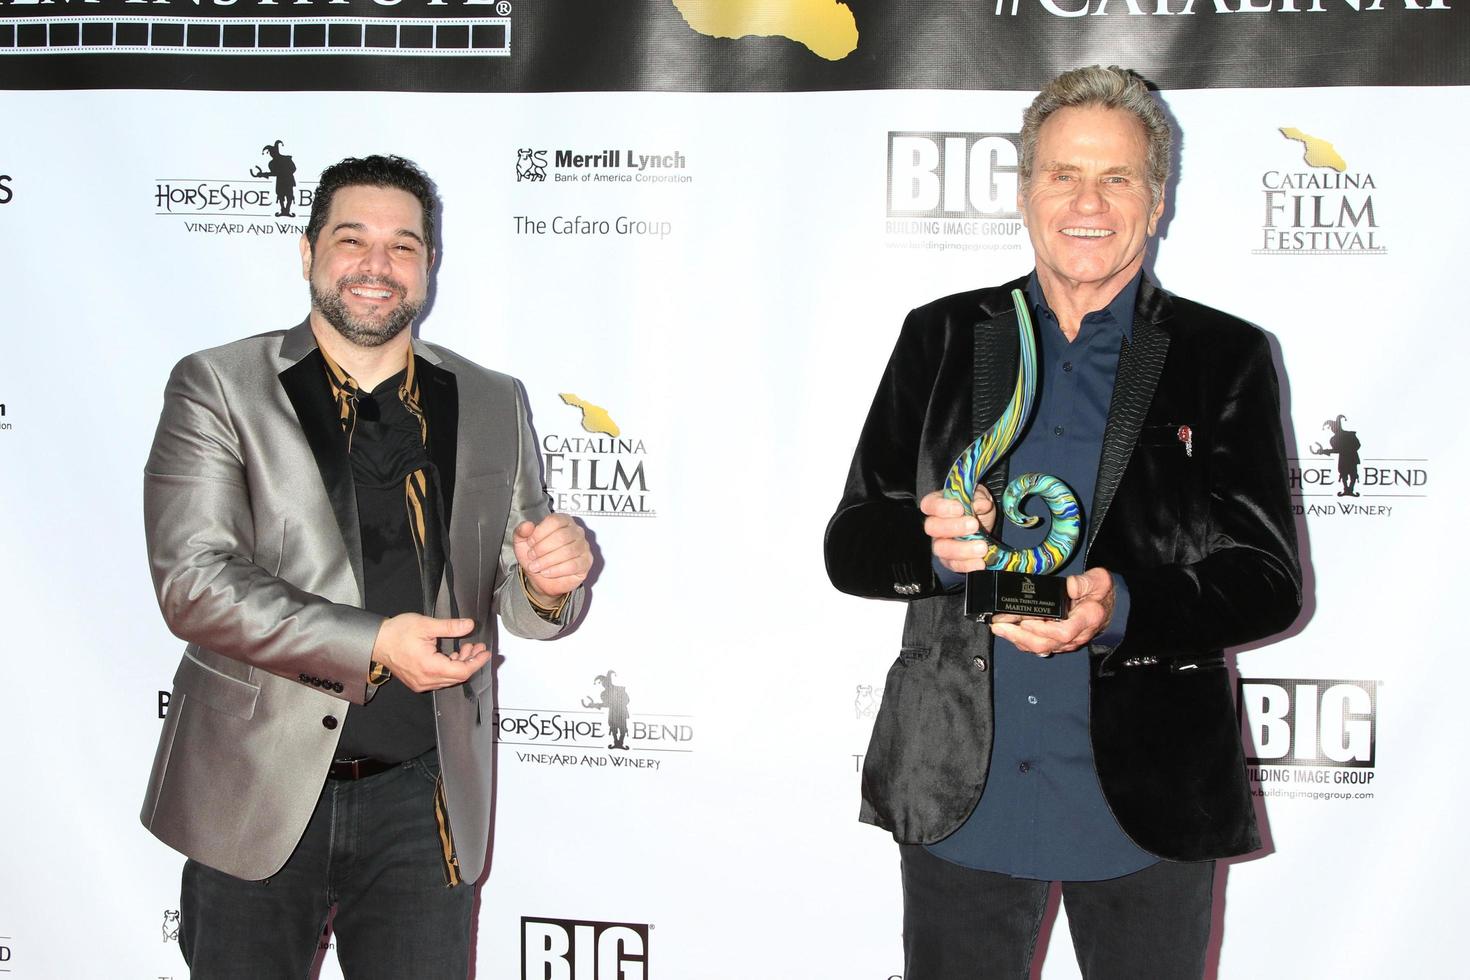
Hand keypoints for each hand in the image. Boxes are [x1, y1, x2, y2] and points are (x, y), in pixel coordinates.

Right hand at [372, 613, 489, 691]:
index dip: (477, 662)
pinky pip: (439, 679)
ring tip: (465, 647)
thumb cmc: (396, 633)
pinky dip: (449, 668)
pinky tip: (452, 655)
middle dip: (471, 661)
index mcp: (429, 667)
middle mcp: (426, 680)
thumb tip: (469, 625)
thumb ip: (450, 627)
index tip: (485, 652)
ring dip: (460, 664)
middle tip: (477, 646)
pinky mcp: (417, 682)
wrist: (376, 641)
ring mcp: (421, 683)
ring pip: (449, 679)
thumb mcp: (426, 625)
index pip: (462, 671)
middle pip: (457, 676)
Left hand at [514, 513, 590, 599]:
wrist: (541, 578)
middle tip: (532, 556)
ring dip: (547, 561)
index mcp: (563, 520)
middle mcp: (576, 531)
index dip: (540, 533)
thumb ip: (522, 531)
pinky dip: (556, 570)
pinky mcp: (586, 562)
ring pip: (567, 551)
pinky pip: (573, 565)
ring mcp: (584, 547)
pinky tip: (546, 572)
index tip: (530, 542)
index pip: (555, 521)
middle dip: (542, 549)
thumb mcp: (522, 542)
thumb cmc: (536, 556)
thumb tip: (527, 526)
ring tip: (536, 566)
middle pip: (562, 536)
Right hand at [920, 489, 996, 573]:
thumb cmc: (975, 506)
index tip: (959, 508)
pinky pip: (953, 565)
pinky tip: (981, 561)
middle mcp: (935, 525)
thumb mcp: (980, 496)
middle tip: (974, 525)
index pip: (929, 505)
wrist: (982, 522)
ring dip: (962, 549)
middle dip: (953, 527)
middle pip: (932, 528)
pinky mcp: (949, 560)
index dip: (941, 507)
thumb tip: (981, 504)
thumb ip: (979, 498)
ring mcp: (940, 544)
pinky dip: (967, 564)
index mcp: (938, 505)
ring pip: (941, 549)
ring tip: (982, 547)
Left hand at [990, 567, 1115, 655]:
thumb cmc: (1102, 594)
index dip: (1043, 630)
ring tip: (999, 629)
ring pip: (1040, 648)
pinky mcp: (1058, 641)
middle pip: (1046, 644)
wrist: (1108, 607)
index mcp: (1086, 619)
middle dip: (1020, 637)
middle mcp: (1076, 635)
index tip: (1026, 622)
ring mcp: (1066, 641)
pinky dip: (1022, 641)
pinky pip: (1039, 646)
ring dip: (1017, 640)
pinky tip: (1008, 633)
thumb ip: (1084, 582)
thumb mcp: (1099, 580)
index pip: (1063, 632)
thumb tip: (1068, 586)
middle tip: (1000, 626)